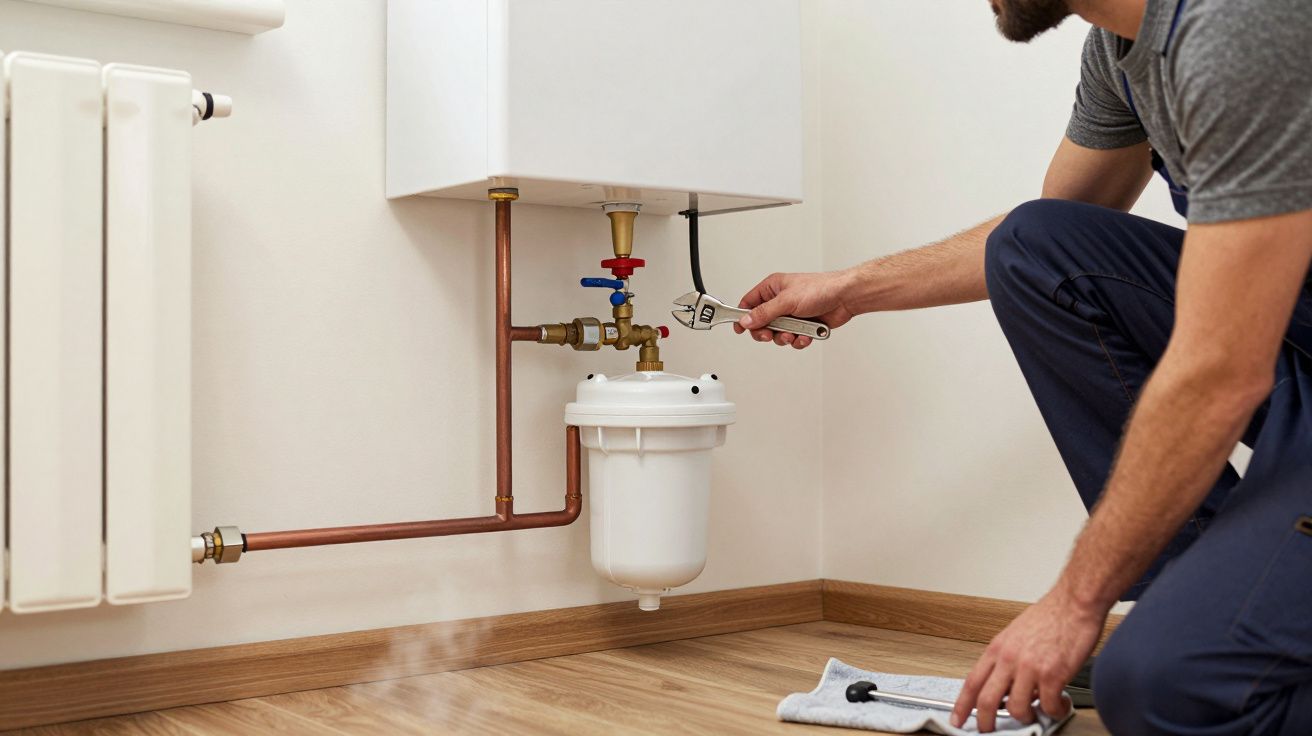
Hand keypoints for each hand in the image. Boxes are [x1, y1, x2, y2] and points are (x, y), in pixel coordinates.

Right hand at [734, 270, 856, 348]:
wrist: (845, 298)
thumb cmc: (821, 289)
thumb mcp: (786, 301)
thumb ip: (764, 313)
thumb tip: (746, 320)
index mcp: (772, 288)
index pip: (749, 303)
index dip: (742, 316)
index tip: (739, 329)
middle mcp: (780, 301)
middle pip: (761, 323)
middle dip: (767, 332)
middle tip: (770, 335)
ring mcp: (792, 314)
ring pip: (778, 334)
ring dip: (785, 338)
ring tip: (794, 334)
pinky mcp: (803, 325)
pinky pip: (793, 339)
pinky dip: (799, 340)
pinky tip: (806, 335)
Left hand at [950, 588, 1104, 731]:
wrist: (1074, 603)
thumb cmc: (1050, 616)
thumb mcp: (1016, 635)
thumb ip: (1007, 659)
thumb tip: (1005, 684)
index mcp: (998, 648)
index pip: (972, 682)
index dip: (962, 705)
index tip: (957, 719)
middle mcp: (1009, 659)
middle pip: (987, 700)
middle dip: (986, 722)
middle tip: (990, 730)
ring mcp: (1030, 668)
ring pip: (1017, 708)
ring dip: (1027, 717)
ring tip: (1037, 712)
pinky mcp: (1053, 674)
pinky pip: (1049, 706)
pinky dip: (1054, 711)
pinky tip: (1059, 704)